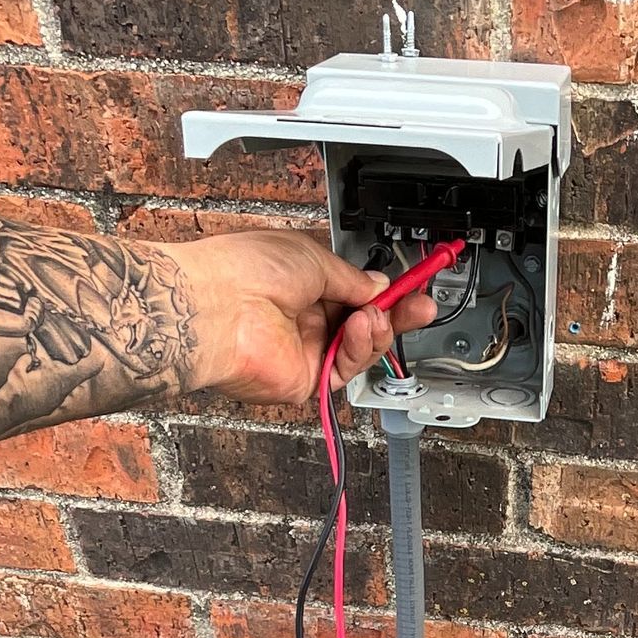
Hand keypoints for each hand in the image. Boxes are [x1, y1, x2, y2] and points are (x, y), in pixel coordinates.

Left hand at [173, 230, 437, 410]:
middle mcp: (302, 318)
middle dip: (395, 314)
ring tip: (378, 314)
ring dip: (377, 329)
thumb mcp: (314, 258)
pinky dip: (359, 348)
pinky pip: (346, 368)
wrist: (216, 308)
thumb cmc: (244, 272)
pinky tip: (363, 327)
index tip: (413, 284)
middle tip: (420, 305)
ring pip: (359, 348)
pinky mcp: (304, 379)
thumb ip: (353, 278)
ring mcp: (303, 349)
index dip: (385, 290)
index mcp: (301, 283)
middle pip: (362, 323)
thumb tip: (378, 286)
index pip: (354, 291)